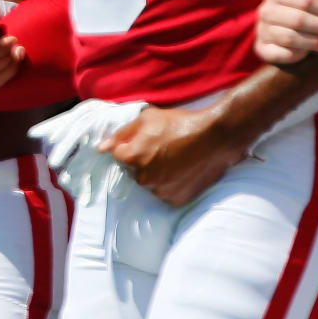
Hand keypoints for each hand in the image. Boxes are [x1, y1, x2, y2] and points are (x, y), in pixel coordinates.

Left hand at [102, 104, 248, 206]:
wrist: (216, 136)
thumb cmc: (180, 123)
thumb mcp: (146, 119)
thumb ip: (121, 134)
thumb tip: (101, 148)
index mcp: (133, 158)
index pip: (119, 156)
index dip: (132, 146)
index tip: (148, 141)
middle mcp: (144, 178)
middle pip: (134, 172)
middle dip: (143, 162)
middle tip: (164, 149)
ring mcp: (161, 191)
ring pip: (151, 183)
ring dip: (157, 174)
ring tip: (176, 159)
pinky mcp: (178, 199)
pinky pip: (167, 193)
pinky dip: (172, 185)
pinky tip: (183, 171)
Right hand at [255, 0, 317, 65]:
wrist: (292, 25)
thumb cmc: (308, 3)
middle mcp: (266, 10)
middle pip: (298, 19)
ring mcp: (262, 30)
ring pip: (289, 38)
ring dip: (315, 42)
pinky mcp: (262, 48)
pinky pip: (280, 54)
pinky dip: (297, 54)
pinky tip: (309, 52)